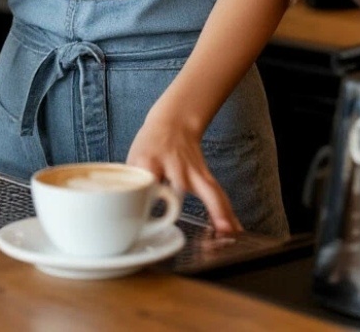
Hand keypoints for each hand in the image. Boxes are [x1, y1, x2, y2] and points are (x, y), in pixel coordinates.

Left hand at [126, 108, 242, 236]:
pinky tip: (235, 230)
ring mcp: (192, 170)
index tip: (143, 216)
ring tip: (227, 236)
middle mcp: (173, 165)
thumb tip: (124, 217)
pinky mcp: (204, 175)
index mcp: (149, 161)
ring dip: (218, 213)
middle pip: (179, 185)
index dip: (147, 194)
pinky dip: (226, 212)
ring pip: (207, 191)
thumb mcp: (132, 160)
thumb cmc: (149, 146)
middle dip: (181, 206)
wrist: (173, 122)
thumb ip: (130, 186)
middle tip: (187, 229)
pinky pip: (217, 195)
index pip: (147, 180)